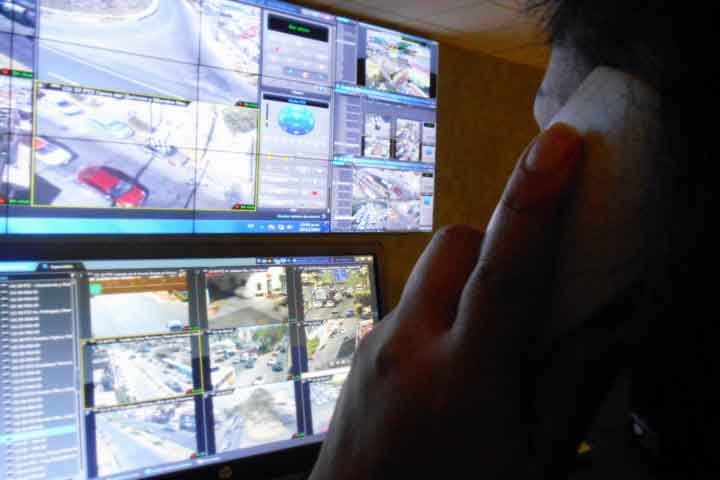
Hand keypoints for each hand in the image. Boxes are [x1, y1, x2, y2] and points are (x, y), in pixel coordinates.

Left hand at [309, 123, 584, 478]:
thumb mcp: (531, 456)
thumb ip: (570, 384)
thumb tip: (607, 322)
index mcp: (465, 378)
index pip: (505, 271)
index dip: (535, 201)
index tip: (557, 144)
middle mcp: (410, 347)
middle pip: (454, 245)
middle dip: (496, 244)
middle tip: (522, 288)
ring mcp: (377, 345)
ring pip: (428, 272)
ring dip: (465, 282)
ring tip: (485, 336)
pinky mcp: (362, 350)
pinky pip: (408, 303)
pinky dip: (438, 311)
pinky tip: (446, 363)